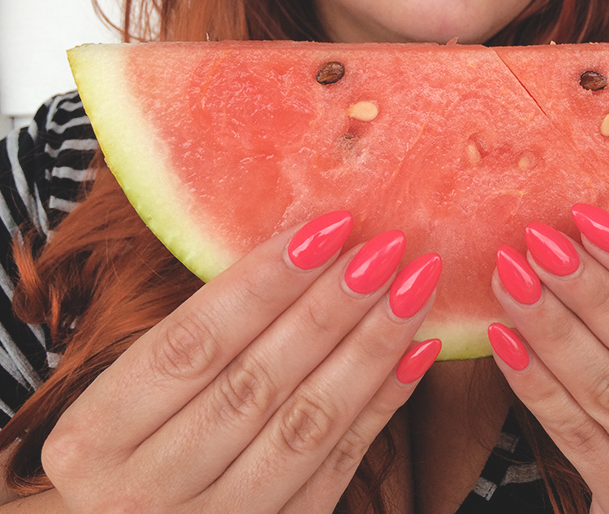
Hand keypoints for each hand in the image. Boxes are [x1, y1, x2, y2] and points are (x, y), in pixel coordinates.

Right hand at [40, 211, 441, 513]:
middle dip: (330, 307)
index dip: (263, 281)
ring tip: (413, 288)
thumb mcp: (115, 411)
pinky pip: (336, 469)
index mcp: (89, 443)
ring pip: (305, 425)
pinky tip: (415, 353)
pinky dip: (379, 407)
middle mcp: (143, 493)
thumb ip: (182, 348)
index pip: (191, 344)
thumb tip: (289, 255)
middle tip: (387, 247)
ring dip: (368, 350)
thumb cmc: (123, 464)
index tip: (327, 226)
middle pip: (255, 381)